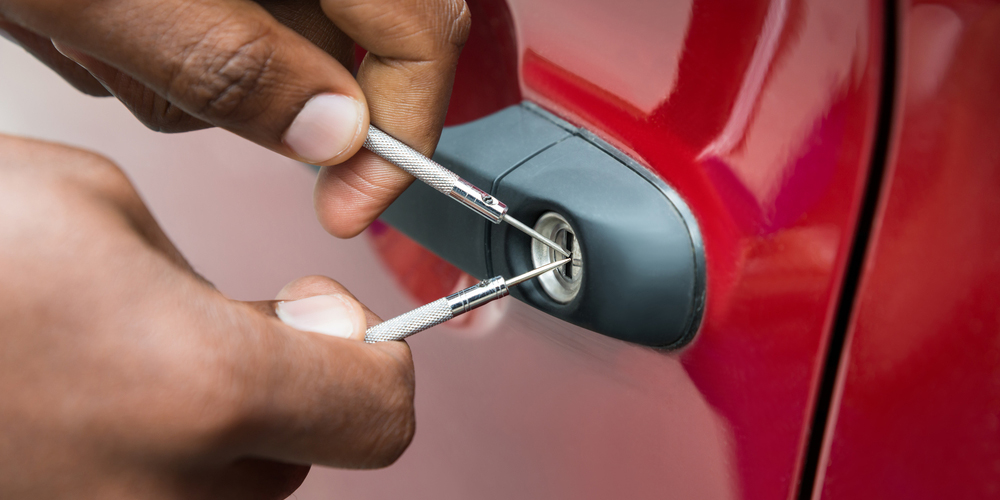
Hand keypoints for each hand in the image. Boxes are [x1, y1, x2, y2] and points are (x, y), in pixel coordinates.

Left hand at [0, 0, 470, 235]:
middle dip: (259, 93)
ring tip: (100, 29)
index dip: (405, 127)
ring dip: (193, 73)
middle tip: (150, 72)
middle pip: (345, 45)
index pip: (422, 26)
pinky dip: (167, 50)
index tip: (350, 204)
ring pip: (277, 51)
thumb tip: (334, 134)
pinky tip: (103, 19)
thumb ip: (228, 62)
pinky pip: (228, 35)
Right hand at [0, 134, 414, 498]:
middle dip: (296, 389)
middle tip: (231, 326)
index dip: (378, 358)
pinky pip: (161, 494)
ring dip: (228, 425)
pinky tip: (102, 393)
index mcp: (208, 389)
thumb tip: (268, 321)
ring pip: (235, 484)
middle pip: (309, 456)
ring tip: (145, 359)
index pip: (380, 414)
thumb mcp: (101, 204)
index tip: (341, 320)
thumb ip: (218, 277)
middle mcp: (167, 492)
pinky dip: (159, 450)